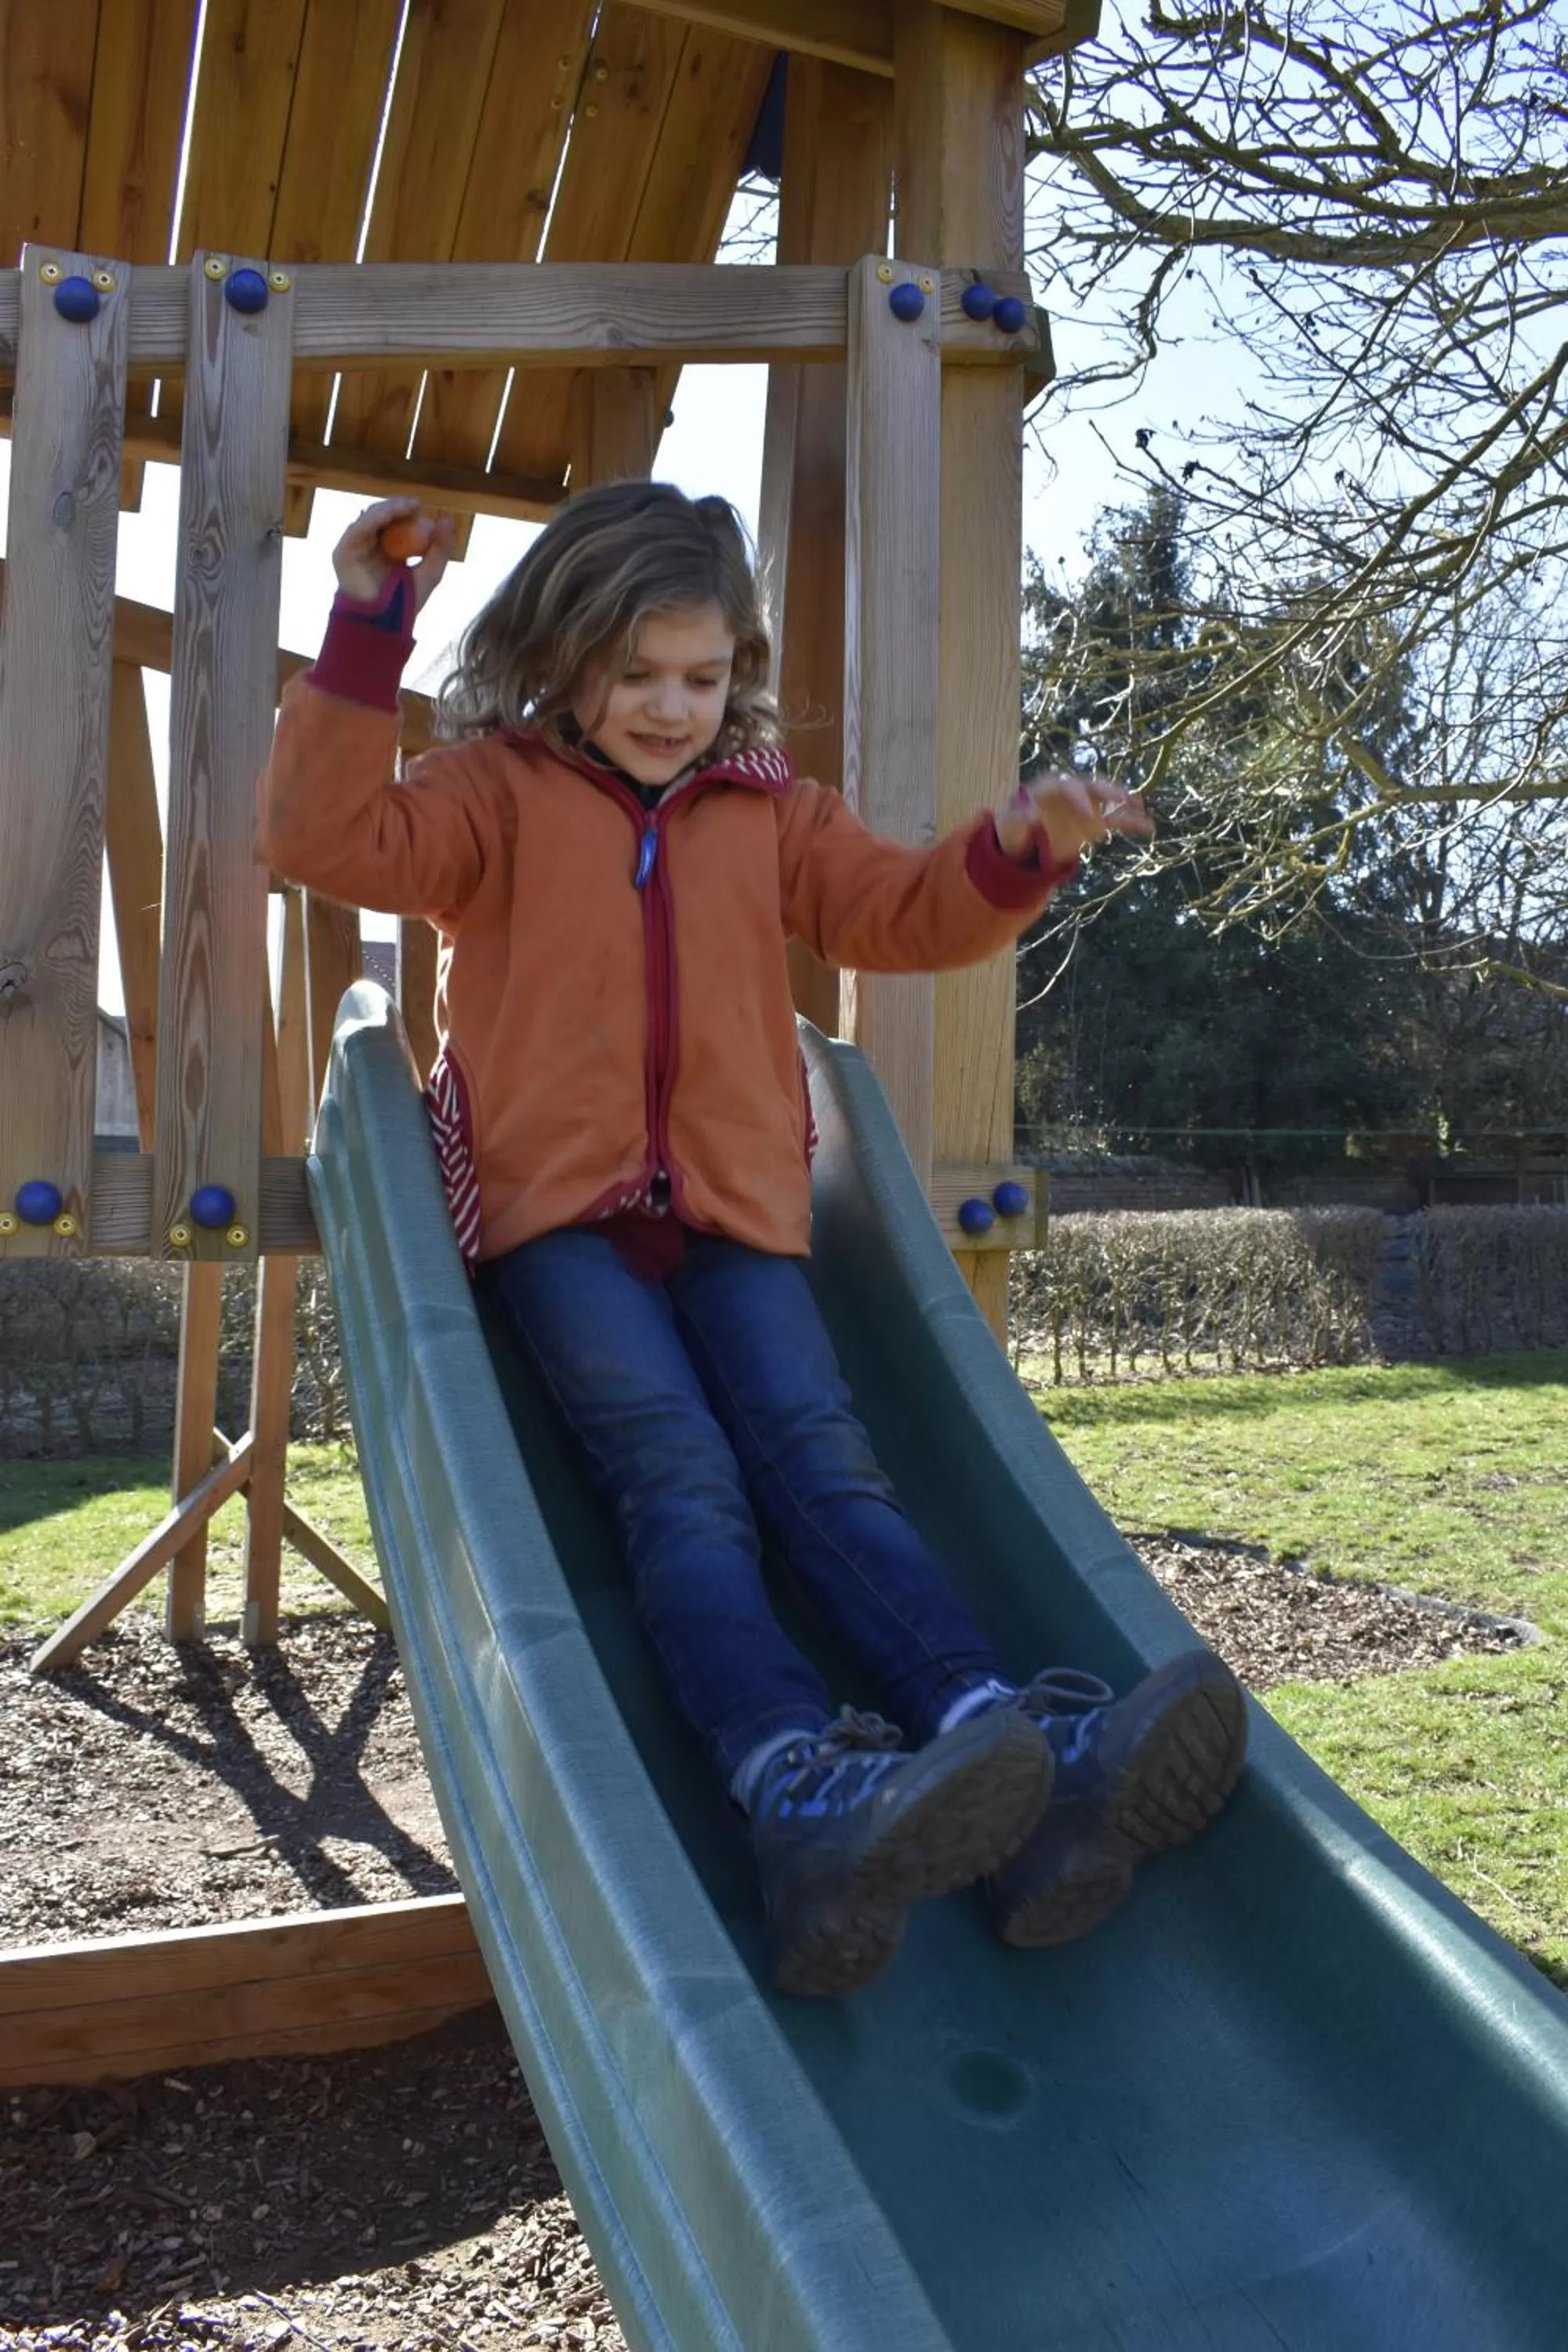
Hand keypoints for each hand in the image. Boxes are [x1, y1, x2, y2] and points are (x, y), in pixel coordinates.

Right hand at [332, 498, 454, 612]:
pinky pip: (358, 529)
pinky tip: (389, 513)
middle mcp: (371, 544)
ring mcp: (356, 547)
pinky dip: (373, 518)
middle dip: (398, 507)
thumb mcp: (430, 573)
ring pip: (370, 518)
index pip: (396, 521)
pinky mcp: (344, 552)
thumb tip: (447, 518)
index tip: (421, 508)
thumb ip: (440, 548)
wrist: (385, 624)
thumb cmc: (405, 602)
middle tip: (415, 504)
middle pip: (382, 516)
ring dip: (388, 508)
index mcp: (389, 547)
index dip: (407, 511)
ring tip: (406, 506)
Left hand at [994, 768, 1153, 863]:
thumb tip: (1032, 814)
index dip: (1079, 798)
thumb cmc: (1014, 828)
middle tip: (1123, 800)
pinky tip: (1149, 827)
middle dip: (1108, 791)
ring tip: (1141, 807)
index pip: (1068, 786)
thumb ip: (1018, 819)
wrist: (1025, 838)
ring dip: (1125, 802)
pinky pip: (1116, 819)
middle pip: (1093, 786)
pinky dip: (1132, 821)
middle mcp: (1072, 791)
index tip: (1088, 814)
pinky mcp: (1096, 820)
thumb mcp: (1009, 826)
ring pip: (1109, 799)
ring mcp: (1087, 804)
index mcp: (1051, 788)